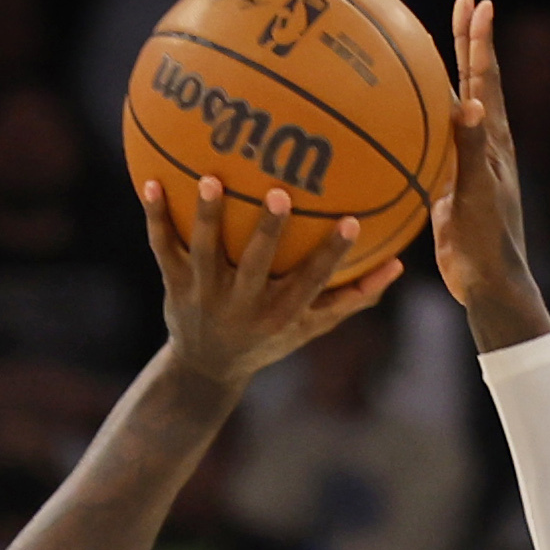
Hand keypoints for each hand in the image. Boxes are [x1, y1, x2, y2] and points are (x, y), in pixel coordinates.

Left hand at [136, 173, 402, 402]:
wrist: (205, 370)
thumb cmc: (268, 337)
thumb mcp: (310, 325)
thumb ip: (353, 297)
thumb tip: (398, 263)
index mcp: (278, 314)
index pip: (309, 283)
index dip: (331, 257)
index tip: (351, 223)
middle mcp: (242, 306)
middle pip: (256, 267)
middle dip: (268, 233)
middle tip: (280, 195)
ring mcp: (205, 295)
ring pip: (205, 253)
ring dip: (208, 218)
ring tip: (212, 179)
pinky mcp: (175, 285)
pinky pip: (163, 247)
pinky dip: (157, 217)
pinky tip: (151, 181)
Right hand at [429, 0, 541, 332]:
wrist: (487, 283)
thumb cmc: (487, 241)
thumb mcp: (478, 194)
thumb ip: (472, 150)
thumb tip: (468, 103)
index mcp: (492, 142)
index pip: (484, 80)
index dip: (479, 41)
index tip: (477, 3)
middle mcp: (482, 145)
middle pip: (474, 81)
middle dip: (468, 42)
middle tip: (464, 3)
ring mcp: (465, 164)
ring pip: (455, 107)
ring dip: (448, 74)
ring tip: (437, 45)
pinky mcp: (449, 185)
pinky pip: (433, 141)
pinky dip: (423, 120)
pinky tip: (405, 116)